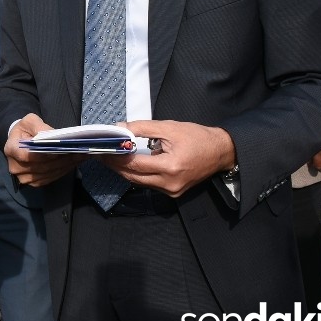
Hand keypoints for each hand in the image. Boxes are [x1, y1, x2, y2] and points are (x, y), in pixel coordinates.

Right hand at [2, 114, 83, 186]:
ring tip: (80, 156)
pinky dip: (63, 170)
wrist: (20, 141)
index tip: (59, 150)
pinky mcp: (34, 182)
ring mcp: (24, 177)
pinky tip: (74, 162)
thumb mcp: (29, 121)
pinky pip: (51, 178)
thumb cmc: (25, 129)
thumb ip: (39, 126)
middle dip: (61, 159)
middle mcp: (15, 167)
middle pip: (41, 166)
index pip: (27, 155)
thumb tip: (52, 135)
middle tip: (78, 151)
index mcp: (11, 149)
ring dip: (66, 165)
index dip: (44, 154)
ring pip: (48, 173)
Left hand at [103, 120, 236, 197]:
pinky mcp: (173, 193)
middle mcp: (170, 183)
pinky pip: (149, 184)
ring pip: (139, 182)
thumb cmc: (197, 137)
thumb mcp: (169, 127)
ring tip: (110, 158)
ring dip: (124, 170)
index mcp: (170, 167)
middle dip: (115, 165)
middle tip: (100, 154)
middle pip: (133, 176)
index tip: (102, 148)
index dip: (116, 156)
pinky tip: (128, 164)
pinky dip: (137, 174)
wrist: (220, 152)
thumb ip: (142, 128)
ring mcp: (171, 191)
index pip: (135, 163)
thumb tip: (120, 128)